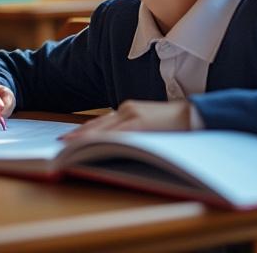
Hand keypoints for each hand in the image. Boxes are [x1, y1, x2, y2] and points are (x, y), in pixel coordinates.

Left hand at [60, 100, 191, 139]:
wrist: (196, 115)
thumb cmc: (174, 123)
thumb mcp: (149, 125)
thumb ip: (133, 129)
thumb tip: (115, 142)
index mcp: (128, 110)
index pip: (99, 122)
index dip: (82, 131)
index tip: (67, 139)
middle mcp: (126, 109)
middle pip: (96, 125)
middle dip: (77, 136)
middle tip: (60, 144)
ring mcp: (133, 114)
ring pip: (103, 129)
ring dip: (85, 138)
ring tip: (69, 146)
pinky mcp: (141, 122)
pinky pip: (117, 133)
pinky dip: (103, 139)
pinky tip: (92, 145)